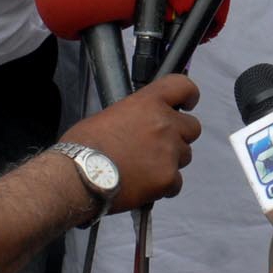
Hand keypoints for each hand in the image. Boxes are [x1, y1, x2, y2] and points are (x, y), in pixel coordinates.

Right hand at [65, 74, 200, 211]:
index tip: (188, 103)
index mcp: (148, 102)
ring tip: (146, 168)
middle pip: (192, 127)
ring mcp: (169, 152)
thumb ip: (135, 115)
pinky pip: (176, 182)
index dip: (189, 95)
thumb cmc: (86, 145)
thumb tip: (139, 124)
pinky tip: (145, 185)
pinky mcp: (168, 179)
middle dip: (179, 136)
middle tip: (160, 145)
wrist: (80, 176)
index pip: (183, 87)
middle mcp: (164, 124)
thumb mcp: (110, 114)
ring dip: (170, 160)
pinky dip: (165, 185)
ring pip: (185, 156)